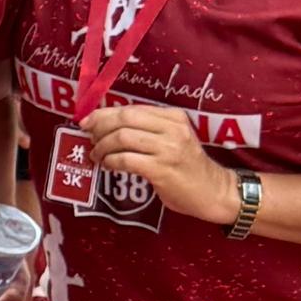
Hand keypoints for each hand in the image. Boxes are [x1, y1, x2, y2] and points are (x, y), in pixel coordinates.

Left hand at [84, 101, 241, 221]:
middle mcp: (172, 129)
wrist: (212, 191)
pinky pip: (126, 160)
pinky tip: (108, 165)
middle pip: (124, 119)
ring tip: (97, 154)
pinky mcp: (162, 169)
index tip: (88, 121)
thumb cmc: (187, 167)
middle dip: (100, 127)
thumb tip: (107, 125)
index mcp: (174, 117)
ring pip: (122, 138)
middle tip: (90, 138)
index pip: (132, 109)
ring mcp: (168, 149)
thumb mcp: (172, 139)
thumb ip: (148, 130)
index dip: (104, 114)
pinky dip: (111, 161)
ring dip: (103, 146)